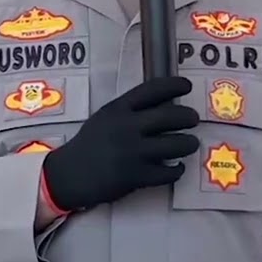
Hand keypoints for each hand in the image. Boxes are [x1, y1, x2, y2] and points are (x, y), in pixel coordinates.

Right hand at [42, 76, 199, 211]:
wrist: (67, 175)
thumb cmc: (89, 144)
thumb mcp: (105, 118)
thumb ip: (130, 111)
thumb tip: (164, 104)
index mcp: (118, 109)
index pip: (153, 89)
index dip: (174, 85)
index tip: (188, 86)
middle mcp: (127, 127)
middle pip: (171, 116)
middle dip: (189, 117)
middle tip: (194, 119)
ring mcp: (132, 152)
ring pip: (175, 145)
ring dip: (189, 143)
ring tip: (190, 144)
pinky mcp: (135, 176)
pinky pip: (168, 172)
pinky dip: (177, 170)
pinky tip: (176, 168)